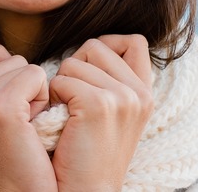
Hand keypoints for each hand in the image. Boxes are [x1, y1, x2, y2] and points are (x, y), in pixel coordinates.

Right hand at [0, 40, 56, 191]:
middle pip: (3, 56)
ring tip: (28, 125)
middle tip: (21, 119)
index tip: (8, 83)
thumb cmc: (15, 162)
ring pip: (21, 64)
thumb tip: (5, 57)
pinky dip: (43, 96)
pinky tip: (36, 125)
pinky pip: (35, 75)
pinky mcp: (1, 110)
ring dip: (34, 90)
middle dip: (21, 81)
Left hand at [49, 34, 153, 191]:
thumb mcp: (111, 114)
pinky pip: (61, 81)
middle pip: (96, 46)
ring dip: (60, 84)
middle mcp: (140, 93)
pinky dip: (51, 99)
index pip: (133, 41)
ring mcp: (123, 98)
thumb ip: (110, 80)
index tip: (89, 70)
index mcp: (145, 94)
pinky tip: (59, 122)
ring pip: (74, 61)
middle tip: (72, 101)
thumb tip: (90, 47)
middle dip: (75, 66)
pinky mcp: (99, 105)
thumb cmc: (85, 155)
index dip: (106, 46)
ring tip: (66, 115)